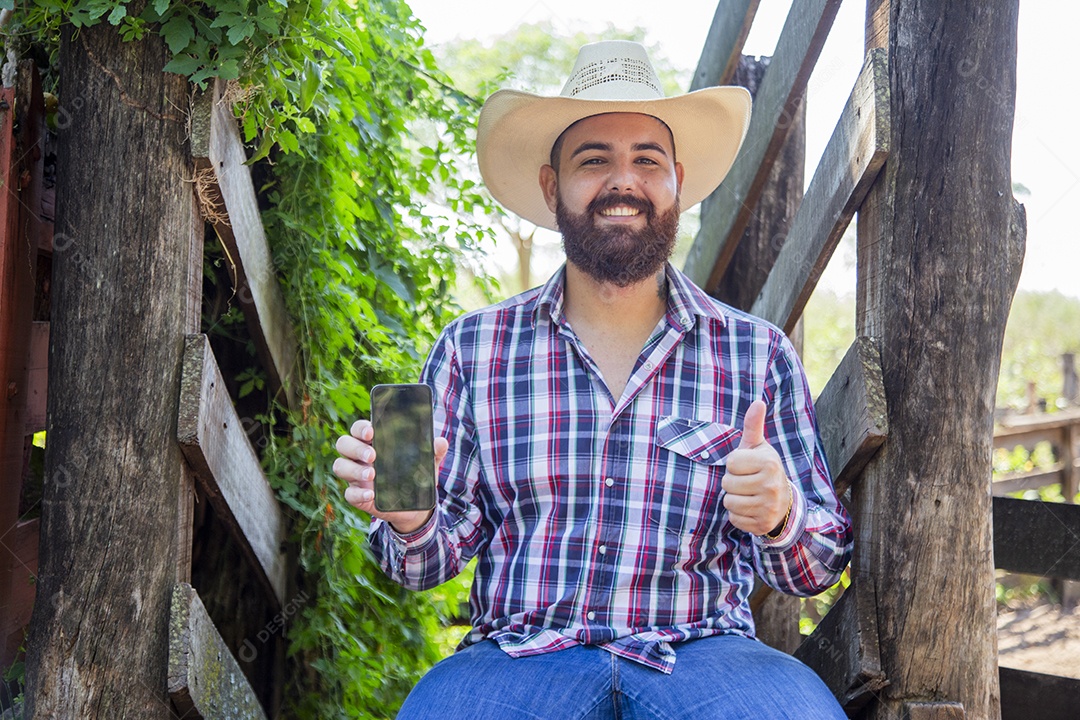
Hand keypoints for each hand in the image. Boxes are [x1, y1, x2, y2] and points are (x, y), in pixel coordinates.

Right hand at [333, 419, 449, 533]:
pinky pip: (349, 494)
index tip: (372, 431)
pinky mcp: (358, 496)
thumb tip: (441, 441)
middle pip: (344, 444)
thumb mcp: (427, 462)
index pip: (359, 428)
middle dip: (355, 447)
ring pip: (340, 466)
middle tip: (373, 455)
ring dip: (353, 469)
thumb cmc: (414, 474)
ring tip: (372, 474)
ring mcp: (356, 476)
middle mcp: (359, 456)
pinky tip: (371, 494)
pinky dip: (358, 493)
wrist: (414, 506)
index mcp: (373, 441)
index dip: (361, 427)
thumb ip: (433, 451)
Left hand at [721, 400, 792, 535]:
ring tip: (749, 495)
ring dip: (734, 499)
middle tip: (748, 482)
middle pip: (727, 483)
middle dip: (733, 482)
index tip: (748, 466)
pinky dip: (738, 515)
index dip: (735, 464)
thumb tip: (758, 401)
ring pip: (728, 502)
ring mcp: (768, 507)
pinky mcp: (762, 525)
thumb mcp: (759, 447)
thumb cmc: (763, 469)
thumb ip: (753, 426)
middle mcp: (771, 485)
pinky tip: (751, 508)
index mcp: (769, 463)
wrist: (783, 502)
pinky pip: (733, 519)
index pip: (731, 462)